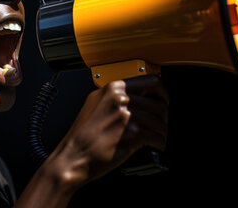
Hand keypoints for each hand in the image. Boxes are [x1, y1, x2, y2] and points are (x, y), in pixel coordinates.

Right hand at [53, 74, 168, 183]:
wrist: (73, 156)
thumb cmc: (82, 136)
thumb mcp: (95, 105)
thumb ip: (116, 97)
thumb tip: (138, 96)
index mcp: (114, 88)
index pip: (152, 81)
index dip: (163, 92)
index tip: (164, 100)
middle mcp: (121, 99)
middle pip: (159, 103)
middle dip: (164, 116)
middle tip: (161, 124)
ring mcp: (128, 115)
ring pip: (160, 120)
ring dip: (162, 131)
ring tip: (158, 137)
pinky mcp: (133, 134)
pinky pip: (156, 136)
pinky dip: (159, 142)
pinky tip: (156, 145)